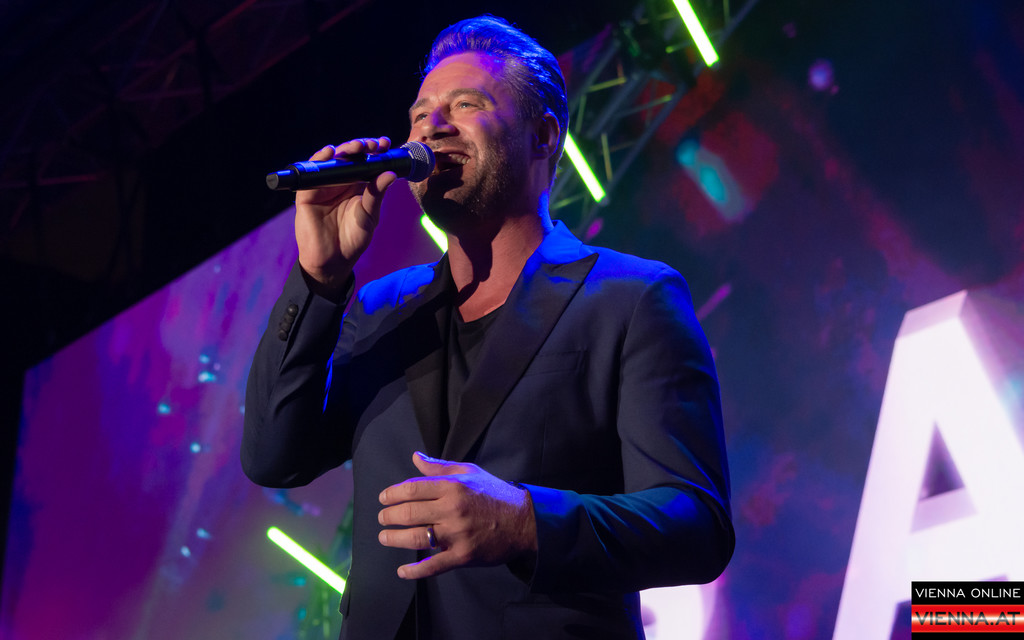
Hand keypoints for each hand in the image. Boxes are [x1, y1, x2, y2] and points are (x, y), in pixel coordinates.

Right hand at [294, 137, 397, 299]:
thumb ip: (376, 195)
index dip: (375, 151)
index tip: (386, 144)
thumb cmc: (353, 240)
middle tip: (373, 145)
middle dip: (361, 147)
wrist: (332, 261)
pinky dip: (319, 160)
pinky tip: (330, 152)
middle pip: (350, 157)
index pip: (366, 162)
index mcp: (358, 186)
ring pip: (332, 161)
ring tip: (357, 147)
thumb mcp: (369, 216)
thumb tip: (391, 175)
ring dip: (344, 150)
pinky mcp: (308, 192)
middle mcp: (341, 182)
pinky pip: (312, 172)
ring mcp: (324, 185)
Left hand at [377, 451, 536, 579]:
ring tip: (384, 537)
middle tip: (381, 519)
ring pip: (416, 538)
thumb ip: (439, 466)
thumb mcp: (469, 472)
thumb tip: (415, 457)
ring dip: (394, 539)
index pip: (412, 489)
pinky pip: (433, 565)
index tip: (383, 499)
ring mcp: (457, 534)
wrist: (524, 521)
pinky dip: (415, 571)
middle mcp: (453, 509)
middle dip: (389, 516)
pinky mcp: (463, 555)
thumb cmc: (494, 494)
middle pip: (409, 513)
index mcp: (453, 486)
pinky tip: (402, 571)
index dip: (392, 494)